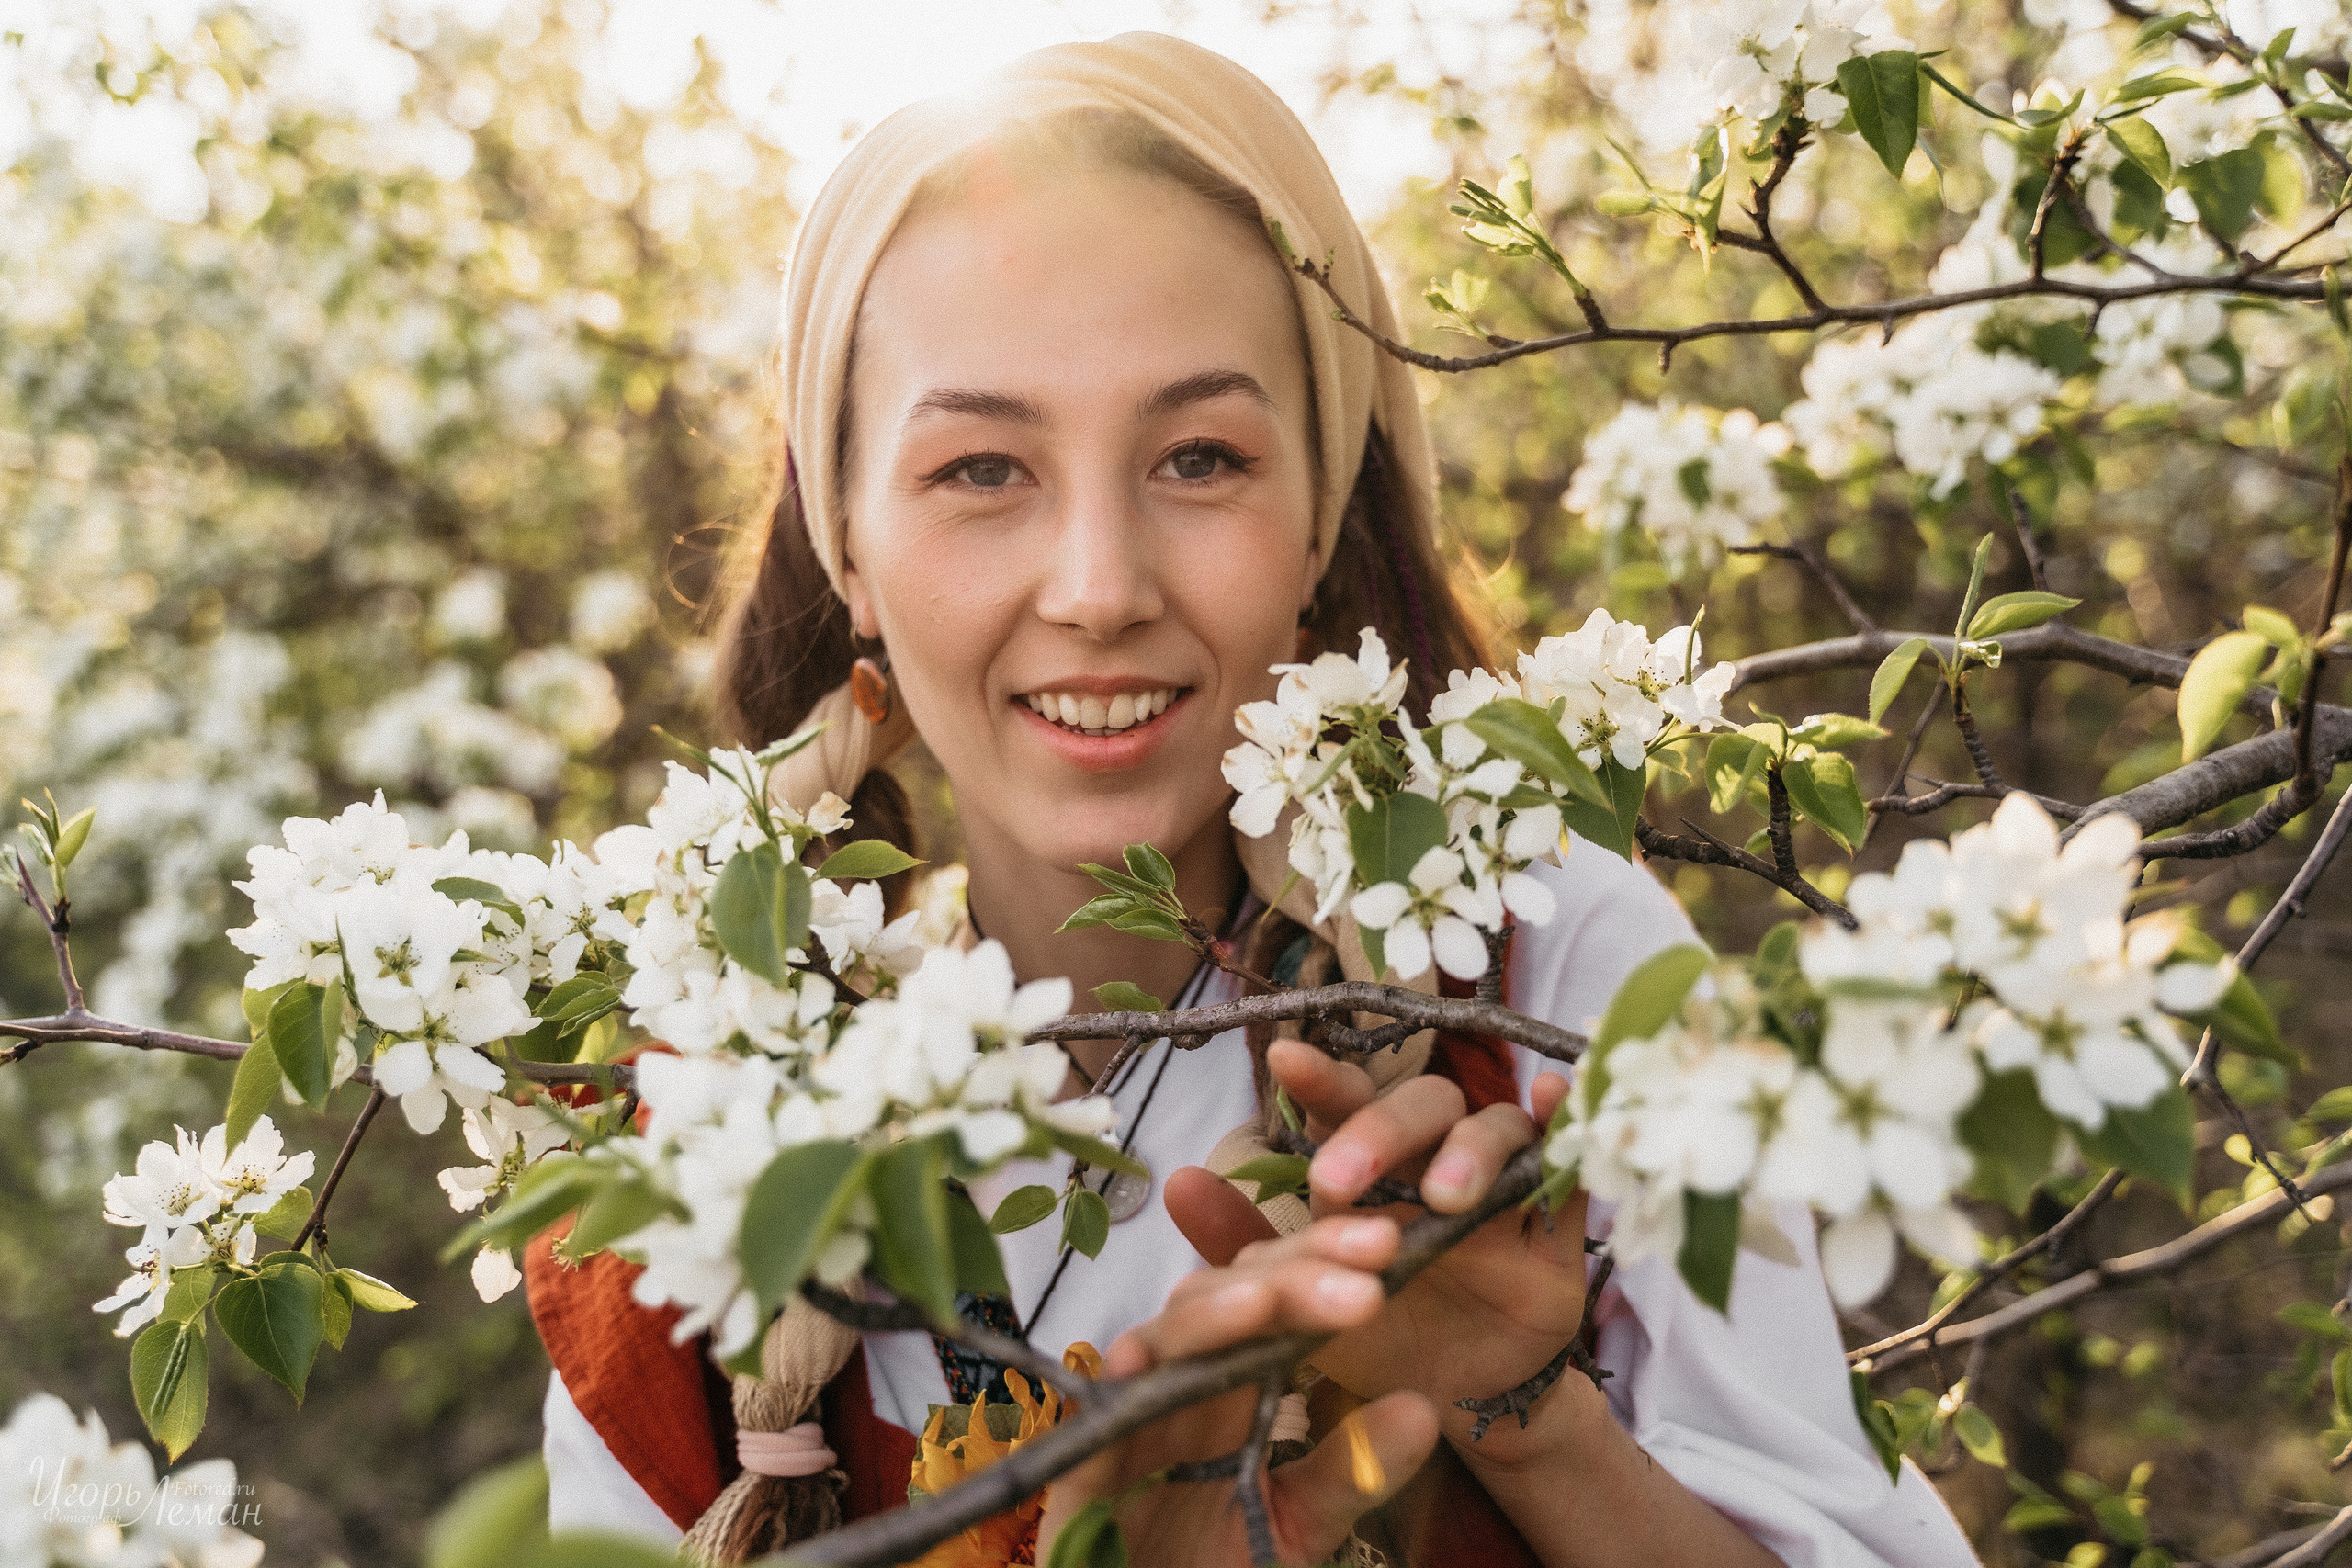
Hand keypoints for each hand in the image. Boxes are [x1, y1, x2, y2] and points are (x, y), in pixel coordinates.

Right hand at [1036, 1215, 1439, 1565]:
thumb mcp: (1300, 1527)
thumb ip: (1353, 1472)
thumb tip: (1423, 1409)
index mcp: (1240, 1385)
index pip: (1279, 1295)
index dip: (1325, 1259)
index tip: (1387, 1246)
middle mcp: (1188, 1383)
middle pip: (1231, 1292)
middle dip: (1296, 1266)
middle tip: (1367, 1256)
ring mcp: (1134, 1412)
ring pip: (1171, 1329)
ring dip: (1220, 1308)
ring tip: (1271, 1299)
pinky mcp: (1085, 1456)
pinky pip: (1106, 1399)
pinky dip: (1135, 1371)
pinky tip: (1162, 1353)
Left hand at [1173, 1042, 1591, 1462]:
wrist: (1452, 1400)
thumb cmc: (1372, 1332)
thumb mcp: (1302, 1297)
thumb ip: (1239, 1243)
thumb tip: (1174, 1180)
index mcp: (1374, 1164)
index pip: (1346, 1103)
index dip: (1319, 1077)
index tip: (1282, 1058)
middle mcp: (1436, 1154)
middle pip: (1421, 1105)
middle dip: (1381, 1131)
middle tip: (1339, 1182)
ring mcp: (1502, 1180)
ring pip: (1495, 1126)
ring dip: (1469, 1148)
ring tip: (1444, 1196)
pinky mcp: (1556, 1217)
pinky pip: (1570, 1156)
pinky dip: (1567, 1123)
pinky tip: (1559, 1098)